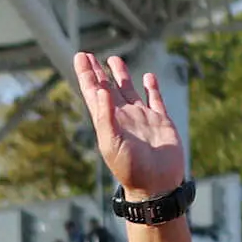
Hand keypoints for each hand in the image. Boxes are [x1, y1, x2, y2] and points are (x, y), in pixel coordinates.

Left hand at [73, 52, 185, 196]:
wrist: (157, 186)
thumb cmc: (132, 169)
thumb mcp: (112, 144)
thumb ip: (105, 117)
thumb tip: (101, 90)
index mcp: (109, 122)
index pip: (94, 93)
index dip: (87, 75)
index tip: (80, 57)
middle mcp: (124, 118)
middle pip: (107, 88)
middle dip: (98, 72)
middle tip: (88, 55)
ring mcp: (142, 119)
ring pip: (129, 91)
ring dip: (121, 76)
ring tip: (114, 59)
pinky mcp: (161, 122)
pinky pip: (155, 100)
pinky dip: (151, 88)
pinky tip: (148, 77)